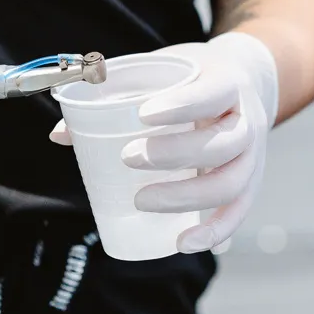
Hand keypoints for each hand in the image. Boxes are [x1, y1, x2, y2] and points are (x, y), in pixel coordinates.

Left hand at [50, 33, 277, 253]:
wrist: (246, 81)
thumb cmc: (192, 77)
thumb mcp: (162, 70)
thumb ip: (114, 93)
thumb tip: (60, 133)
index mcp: (227, 83)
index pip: (213, 93)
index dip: (183, 105)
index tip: (143, 114)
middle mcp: (247, 121)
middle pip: (222, 144)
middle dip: (175, 155)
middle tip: (129, 157)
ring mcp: (253, 155)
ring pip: (231, 183)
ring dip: (187, 197)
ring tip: (141, 200)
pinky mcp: (249, 183)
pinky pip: (238, 212)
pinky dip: (214, 232)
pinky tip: (183, 243)